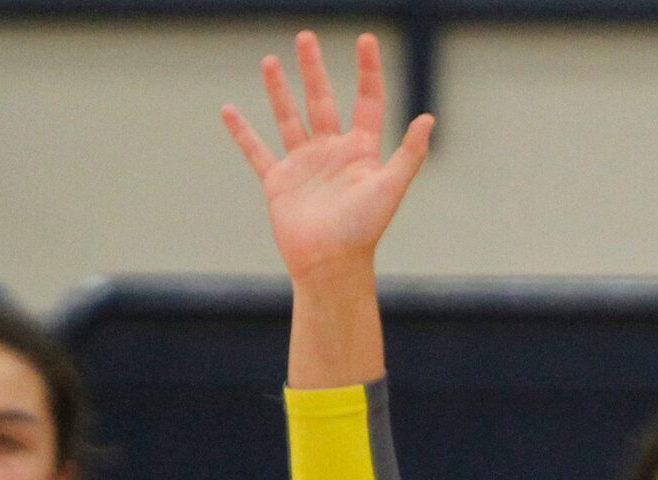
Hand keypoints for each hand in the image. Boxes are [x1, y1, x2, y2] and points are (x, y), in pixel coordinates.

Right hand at [222, 32, 434, 284]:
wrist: (329, 266)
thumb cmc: (363, 231)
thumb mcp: (390, 188)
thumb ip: (409, 154)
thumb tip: (429, 118)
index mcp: (361, 151)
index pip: (367, 100)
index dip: (368, 70)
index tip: (365, 39)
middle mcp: (332, 153)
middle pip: (322, 100)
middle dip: (314, 68)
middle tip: (306, 36)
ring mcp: (304, 166)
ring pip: (289, 118)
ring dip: (279, 90)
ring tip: (271, 60)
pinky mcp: (279, 182)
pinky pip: (257, 151)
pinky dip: (242, 132)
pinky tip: (229, 110)